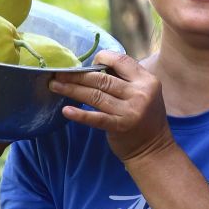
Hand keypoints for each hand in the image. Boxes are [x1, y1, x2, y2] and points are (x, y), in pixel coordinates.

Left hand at [49, 51, 174, 164]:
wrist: (154, 149)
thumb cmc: (144, 117)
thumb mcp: (144, 92)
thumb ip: (125, 79)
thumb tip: (94, 66)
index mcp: (146, 80)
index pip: (120, 60)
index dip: (101, 59)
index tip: (84, 65)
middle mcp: (140, 93)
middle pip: (102, 79)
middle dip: (76, 75)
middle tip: (57, 73)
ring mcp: (130, 111)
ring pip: (95, 96)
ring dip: (72, 90)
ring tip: (54, 85)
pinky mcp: (120, 127)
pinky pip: (96, 118)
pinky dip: (80, 115)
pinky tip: (66, 110)